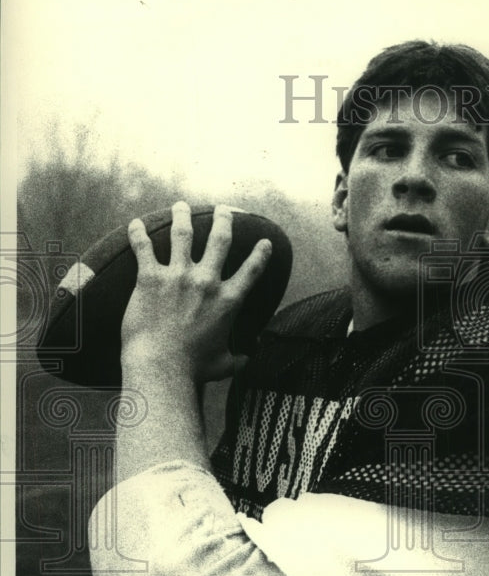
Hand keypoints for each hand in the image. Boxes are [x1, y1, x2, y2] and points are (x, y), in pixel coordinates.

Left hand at [122, 201, 271, 382]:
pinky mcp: (150, 278)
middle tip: (224, 209)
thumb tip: (249, 358)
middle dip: (223, 220)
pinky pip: (144, 247)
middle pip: (219, 240)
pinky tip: (135, 223)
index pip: (252, 270)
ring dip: (183, 215)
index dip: (261, 253)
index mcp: (228, 301)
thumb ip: (239, 358)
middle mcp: (207, 282)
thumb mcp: (225, 365)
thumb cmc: (193, 370)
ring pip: (183, 234)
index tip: (265, 241)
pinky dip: (138, 232)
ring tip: (182, 206)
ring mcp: (178, 276)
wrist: (162, 367)